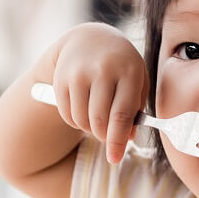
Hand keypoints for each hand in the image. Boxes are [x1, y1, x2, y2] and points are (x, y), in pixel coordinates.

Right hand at [51, 23, 148, 163]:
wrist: (91, 38)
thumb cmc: (122, 66)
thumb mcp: (137, 81)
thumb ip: (136, 110)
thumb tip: (126, 139)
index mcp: (129, 72)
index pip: (121, 115)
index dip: (118, 141)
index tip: (115, 159)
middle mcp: (103, 70)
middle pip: (99, 121)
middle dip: (104, 137)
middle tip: (108, 136)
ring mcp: (79, 73)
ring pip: (82, 120)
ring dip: (90, 130)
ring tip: (97, 122)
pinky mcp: (61, 78)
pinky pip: (67, 114)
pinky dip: (76, 122)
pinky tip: (84, 112)